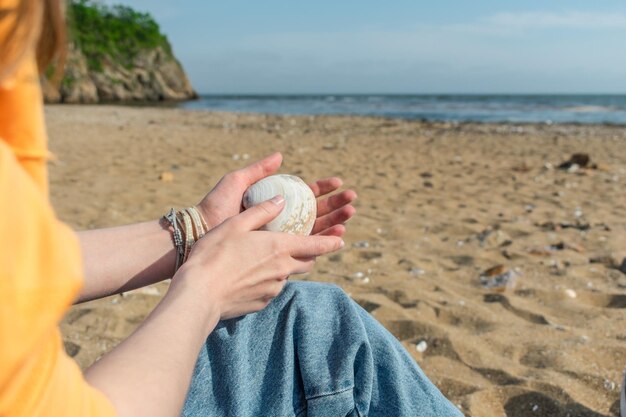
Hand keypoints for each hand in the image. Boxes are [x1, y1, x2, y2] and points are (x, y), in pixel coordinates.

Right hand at [175, 196, 344, 319]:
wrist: (199, 294)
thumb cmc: (214, 254)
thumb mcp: (236, 224)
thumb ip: (261, 212)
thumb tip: (281, 200)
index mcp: (279, 248)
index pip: (315, 245)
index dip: (330, 242)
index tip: (341, 240)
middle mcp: (282, 270)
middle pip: (306, 262)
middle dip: (310, 253)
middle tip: (308, 246)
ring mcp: (273, 289)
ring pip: (288, 275)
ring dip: (286, 267)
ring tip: (272, 260)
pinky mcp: (262, 302)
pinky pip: (272, 288)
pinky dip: (269, 280)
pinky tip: (251, 276)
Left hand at [195, 152, 356, 235]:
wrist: (200, 236)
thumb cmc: (215, 209)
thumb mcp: (236, 183)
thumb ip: (258, 170)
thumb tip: (280, 156)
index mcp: (273, 203)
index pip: (304, 195)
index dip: (323, 189)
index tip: (338, 183)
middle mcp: (280, 221)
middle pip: (315, 213)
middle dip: (336, 207)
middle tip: (352, 200)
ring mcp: (279, 239)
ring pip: (314, 230)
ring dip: (335, 223)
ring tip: (349, 216)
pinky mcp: (276, 255)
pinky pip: (304, 248)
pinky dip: (322, 243)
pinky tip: (336, 237)